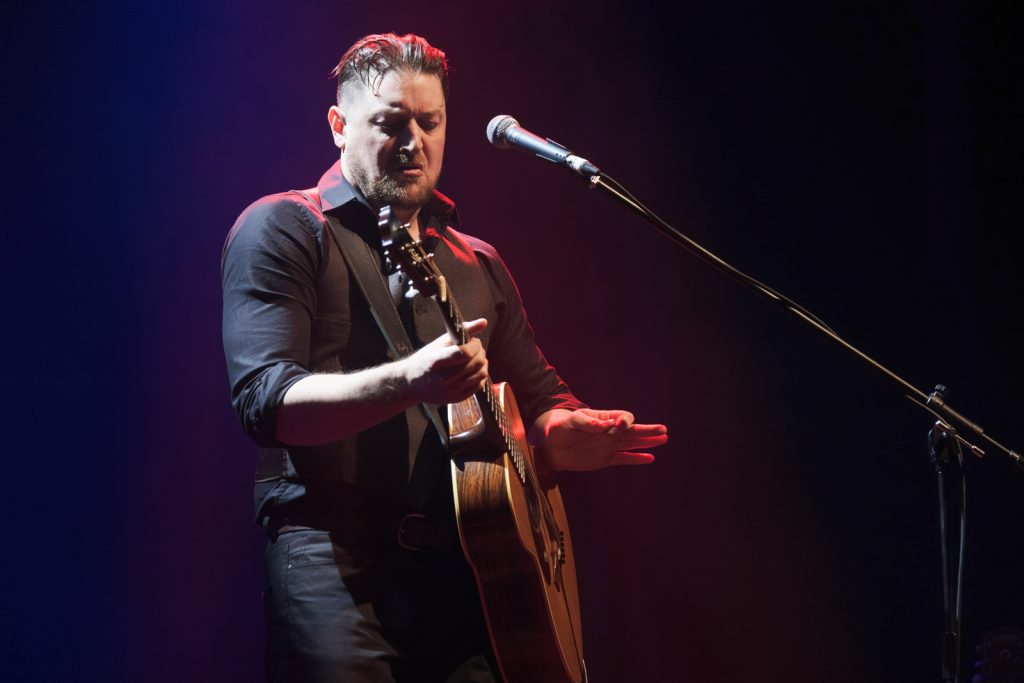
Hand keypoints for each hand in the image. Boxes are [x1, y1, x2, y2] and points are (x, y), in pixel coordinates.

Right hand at [403, 318, 488, 404]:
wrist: (411, 384)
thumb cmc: (425, 359)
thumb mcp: (439, 342)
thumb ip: (462, 331)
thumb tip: (483, 322)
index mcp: (437, 361)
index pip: (464, 353)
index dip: (475, 345)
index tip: (473, 341)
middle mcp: (444, 378)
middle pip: (476, 363)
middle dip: (480, 352)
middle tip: (474, 348)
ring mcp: (452, 390)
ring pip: (481, 374)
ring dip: (482, 363)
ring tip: (474, 358)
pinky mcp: (457, 398)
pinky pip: (479, 386)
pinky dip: (480, 375)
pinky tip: (472, 370)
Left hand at [531, 408, 667, 471]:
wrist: (548, 444)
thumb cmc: (559, 426)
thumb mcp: (571, 421)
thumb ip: (587, 423)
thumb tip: (605, 425)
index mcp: (602, 419)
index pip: (622, 418)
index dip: (625, 421)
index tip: (621, 425)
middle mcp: (608, 432)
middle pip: (632, 431)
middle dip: (647, 430)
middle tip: (663, 430)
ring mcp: (607, 446)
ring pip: (631, 444)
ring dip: (647, 442)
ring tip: (664, 438)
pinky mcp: (603, 459)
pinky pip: (623, 459)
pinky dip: (636, 459)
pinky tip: (650, 458)